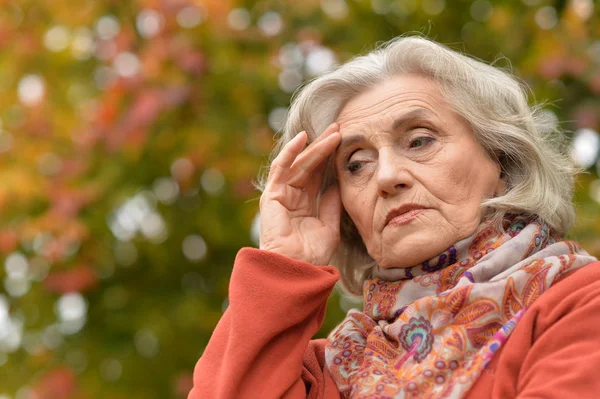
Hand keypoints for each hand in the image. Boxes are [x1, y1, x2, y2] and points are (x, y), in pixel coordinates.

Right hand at [259, 123, 341, 265]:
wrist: (297, 268)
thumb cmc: (312, 254)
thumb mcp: (330, 225)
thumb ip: (331, 203)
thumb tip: (337, 183)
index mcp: (306, 204)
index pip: (319, 174)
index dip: (331, 158)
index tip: (347, 143)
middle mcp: (293, 196)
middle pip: (310, 165)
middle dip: (325, 146)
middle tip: (340, 128)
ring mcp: (281, 194)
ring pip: (300, 163)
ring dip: (316, 146)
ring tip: (333, 132)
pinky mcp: (272, 194)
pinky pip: (281, 168)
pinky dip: (290, 151)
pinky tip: (303, 137)